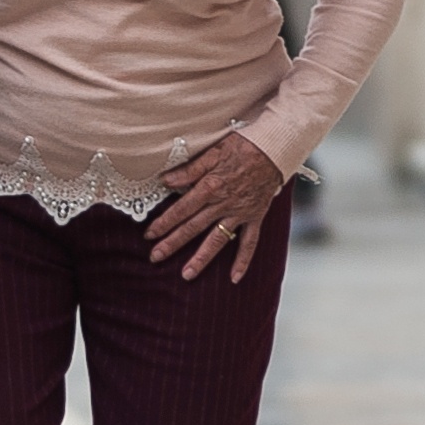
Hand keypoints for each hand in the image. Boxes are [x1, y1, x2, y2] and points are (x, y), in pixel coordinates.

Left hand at [145, 131, 286, 282]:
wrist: (275, 149)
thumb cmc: (243, 146)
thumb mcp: (212, 151)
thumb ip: (189, 170)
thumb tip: (165, 180)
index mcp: (210, 187)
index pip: (181, 209)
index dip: (164, 222)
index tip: (149, 234)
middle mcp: (223, 204)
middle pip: (193, 227)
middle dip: (172, 243)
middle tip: (155, 257)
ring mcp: (239, 213)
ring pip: (217, 240)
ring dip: (201, 258)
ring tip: (187, 274)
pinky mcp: (254, 217)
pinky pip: (249, 243)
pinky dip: (243, 260)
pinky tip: (234, 278)